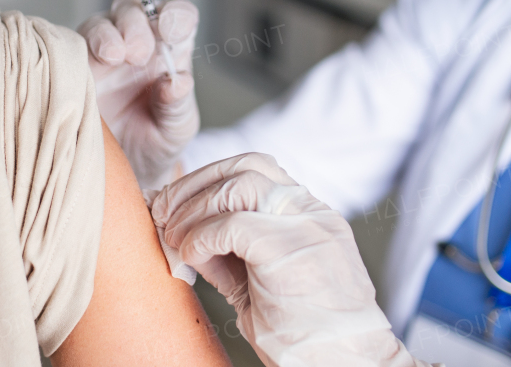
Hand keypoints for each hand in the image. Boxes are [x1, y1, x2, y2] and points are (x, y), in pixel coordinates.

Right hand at [78, 0, 198, 189]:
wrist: (123, 169)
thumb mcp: (177, 128)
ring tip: (114, 56)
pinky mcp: (74, 67)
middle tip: (139, 53)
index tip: (172, 31)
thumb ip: (178, 104)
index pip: (177, 14)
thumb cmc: (156, 141)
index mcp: (170, 50)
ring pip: (100, 23)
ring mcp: (102, 53)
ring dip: (108, 34)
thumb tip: (176, 82)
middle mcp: (136, 43)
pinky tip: (86, 67)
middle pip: (133, 9)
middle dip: (136, 24)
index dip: (176, 15)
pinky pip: (69, 47)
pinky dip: (77, 50)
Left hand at [152, 154, 433, 366]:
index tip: (174, 205)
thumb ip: (231, 253)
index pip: (255, 169)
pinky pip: (232, 225)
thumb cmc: (304, 337)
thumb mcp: (262, 284)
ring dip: (194, 208)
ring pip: (239, 184)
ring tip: (175, 239)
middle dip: (193, 184)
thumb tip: (180, 232)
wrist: (349, 366)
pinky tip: (191, 258)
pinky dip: (201, 237)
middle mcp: (312, 212)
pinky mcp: (292, 250)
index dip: (207, 180)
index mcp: (309, 214)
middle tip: (161, 213)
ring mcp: (307, 226)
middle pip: (245, 165)